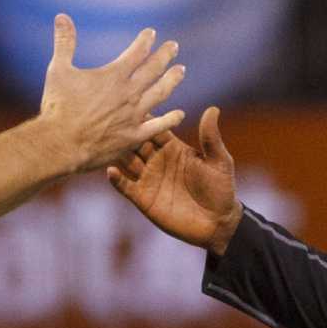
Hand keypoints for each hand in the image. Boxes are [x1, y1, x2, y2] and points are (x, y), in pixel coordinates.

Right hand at [36, 15, 185, 173]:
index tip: (151, 34)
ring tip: (181, 71)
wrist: (61, 144)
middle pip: (154, 69)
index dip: (145, 41)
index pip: (137, 52)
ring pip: (160, 93)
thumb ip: (64, 42)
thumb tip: (61, 16)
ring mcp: (134, 115)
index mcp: (114, 76)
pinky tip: (180, 114)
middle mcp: (129, 93)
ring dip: (172, 80)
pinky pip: (158, 126)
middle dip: (165, 55)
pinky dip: (171, 119)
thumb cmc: (57, 107)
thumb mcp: (58, 70)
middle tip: (174, 47)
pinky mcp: (134, 136)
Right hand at [106, 105, 242, 254]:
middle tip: (110, 120)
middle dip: (124, 132)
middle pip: (135, 142)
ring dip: (116, 153)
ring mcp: (148, 179)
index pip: (153, 127)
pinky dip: (116, 178)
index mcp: (172, 147)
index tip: (130, 103)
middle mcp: (156, 160)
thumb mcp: (219, 161)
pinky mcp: (143, 198)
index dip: (143, 117)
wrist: (217, 223)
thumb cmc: (221, 189)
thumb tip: (213, 109)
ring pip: (126, 161)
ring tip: (105, 143)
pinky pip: (125, 186)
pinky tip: (110, 171)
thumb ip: (211, 137)